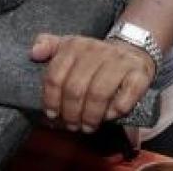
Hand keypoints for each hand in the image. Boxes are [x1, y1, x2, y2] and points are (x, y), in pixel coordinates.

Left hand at [29, 34, 154, 132]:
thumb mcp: (68, 46)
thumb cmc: (92, 56)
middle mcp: (96, 51)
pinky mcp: (139, 73)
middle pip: (76, 88)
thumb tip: (33, 54)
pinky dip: (115, 110)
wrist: (131, 50)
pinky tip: (109, 117)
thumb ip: (47, 46)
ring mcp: (119, 61)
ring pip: (99, 93)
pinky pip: (126, 96)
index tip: (52, 115)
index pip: (56, 76)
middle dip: (70, 113)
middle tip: (71, 125)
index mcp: (74, 45)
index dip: (51, 99)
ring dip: (90, 116)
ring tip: (87, 127)